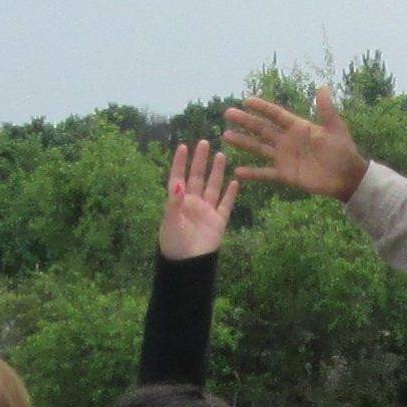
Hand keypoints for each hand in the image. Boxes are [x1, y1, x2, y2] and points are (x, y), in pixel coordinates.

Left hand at [156, 138, 240, 261]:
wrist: (188, 264)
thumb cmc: (174, 243)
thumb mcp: (171, 222)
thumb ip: (175, 203)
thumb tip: (179, 184)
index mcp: (178, 202)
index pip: (178, 177)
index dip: (180, 163)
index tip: (182, 146)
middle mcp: (193, 203)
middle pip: (197, 178)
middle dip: (200, 161)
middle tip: (204, 142)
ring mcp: (207, 211)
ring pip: (213, 187)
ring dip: (216, 172)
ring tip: (220, 155)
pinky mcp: (218, 221)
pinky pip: (226, 205)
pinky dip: (230, 194)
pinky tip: (235, 182)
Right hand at [221, 85, 368, 201]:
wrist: (347, 176)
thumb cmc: (343, 150)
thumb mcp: (335, 128)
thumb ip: (326, 109)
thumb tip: (322, 86)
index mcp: (298, 127)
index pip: (276, 114)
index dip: (262, 108)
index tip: (247, 100)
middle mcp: (287, 140)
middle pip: (262, 129)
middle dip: (246, 121)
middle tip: (228, 113)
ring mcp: (284, 157)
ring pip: (259, 148)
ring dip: (243, 142)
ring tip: (226, 136)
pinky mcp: (285, 174)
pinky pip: (265, 173)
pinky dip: (252, 173)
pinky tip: (237, 171)